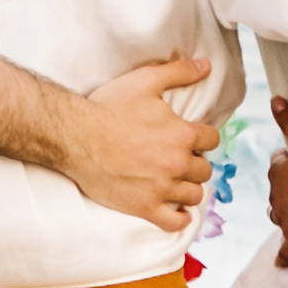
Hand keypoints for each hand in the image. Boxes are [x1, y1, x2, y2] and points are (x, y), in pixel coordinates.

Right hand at [56, 54, 217, 229]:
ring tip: (176, 182)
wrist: (75, 137)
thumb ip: (179, 72)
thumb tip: (206, 65)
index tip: (192, 139)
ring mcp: (161, 189)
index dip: (203, 138)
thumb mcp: (145, 81)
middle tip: (179, 160)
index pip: (212, 140)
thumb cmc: (108, 107)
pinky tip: (176, 209)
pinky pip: (175, 221)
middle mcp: (177, 164)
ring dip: (188, 188)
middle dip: (194, 163)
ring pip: (194, 195)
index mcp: (182, 135)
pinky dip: (180, 217)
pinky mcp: (144, 207)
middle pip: (204, 170)